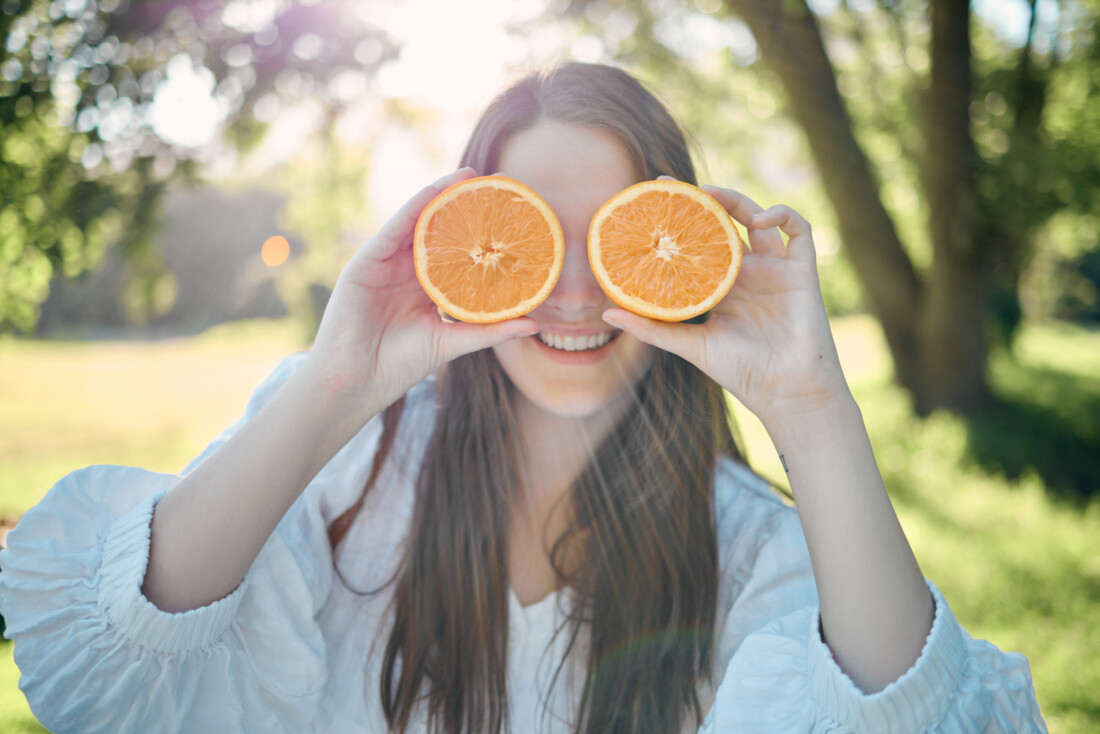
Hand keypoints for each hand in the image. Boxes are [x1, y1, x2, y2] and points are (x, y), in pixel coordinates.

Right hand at [302, 167, 537, 413]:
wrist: (356, 381)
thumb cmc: (399, 365)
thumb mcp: (452, 343)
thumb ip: (490, 330)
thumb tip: (535, 324)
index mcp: (427, 286)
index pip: (458, 250)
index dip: (481, 231)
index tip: (512, 214)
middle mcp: (407, 270)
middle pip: (439, 229)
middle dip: (464, 205)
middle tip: (497, 183)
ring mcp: (385, 264)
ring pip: (415, 221)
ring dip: (440, 196)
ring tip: (468, 177)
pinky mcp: (365, 263)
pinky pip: (392, 230)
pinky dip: (412, 209)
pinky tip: (432, 193)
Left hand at [601, 186, 848, 427]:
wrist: (785, 391)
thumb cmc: (740, 371)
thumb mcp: (689, 345)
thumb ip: (650, 327)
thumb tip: (604, 314)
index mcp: (722, 286)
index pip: (698, 241)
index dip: (680, 218)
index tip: (651, 198)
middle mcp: (748, 272)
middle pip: (725, 222)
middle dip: (702, 200)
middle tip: (672, 187)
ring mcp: (776, 269)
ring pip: (758, 218)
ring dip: (737, 200)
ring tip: (710, 194)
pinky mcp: (802, 270)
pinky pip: (799, 229)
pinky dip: (782, 214)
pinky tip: (759, 218)